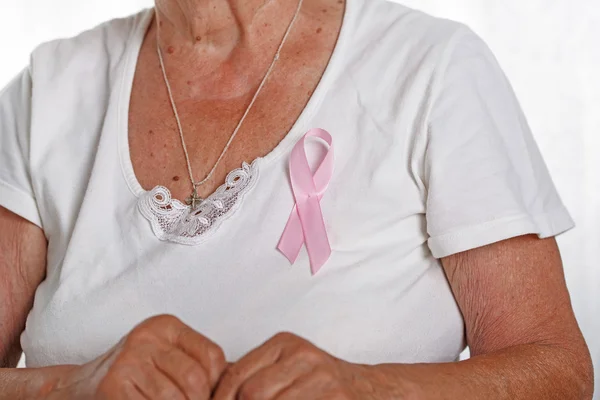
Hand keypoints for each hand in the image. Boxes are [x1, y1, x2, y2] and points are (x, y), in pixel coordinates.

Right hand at [47, 314, 226, 399]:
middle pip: (195, 379)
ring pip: (175, 398)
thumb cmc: (132, 375)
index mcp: (165, 326)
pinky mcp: (113, 385)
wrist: (77, 387)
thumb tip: (234, 383)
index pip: (211, 355)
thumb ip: (195, 364)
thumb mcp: (164, 358)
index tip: (209, 396)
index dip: (216, 384)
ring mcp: (128, 359)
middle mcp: (147, 336)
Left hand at [213, 332, 376, 399]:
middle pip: (252, 394)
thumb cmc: (323, 385)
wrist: (374, 390)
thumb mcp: (289, 368)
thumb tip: (212, 394)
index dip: (220, 399)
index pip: (237, 375)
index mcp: (285, 344)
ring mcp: (322, 379)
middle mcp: (303, 356)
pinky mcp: (336, 398)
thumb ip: (255, 376)